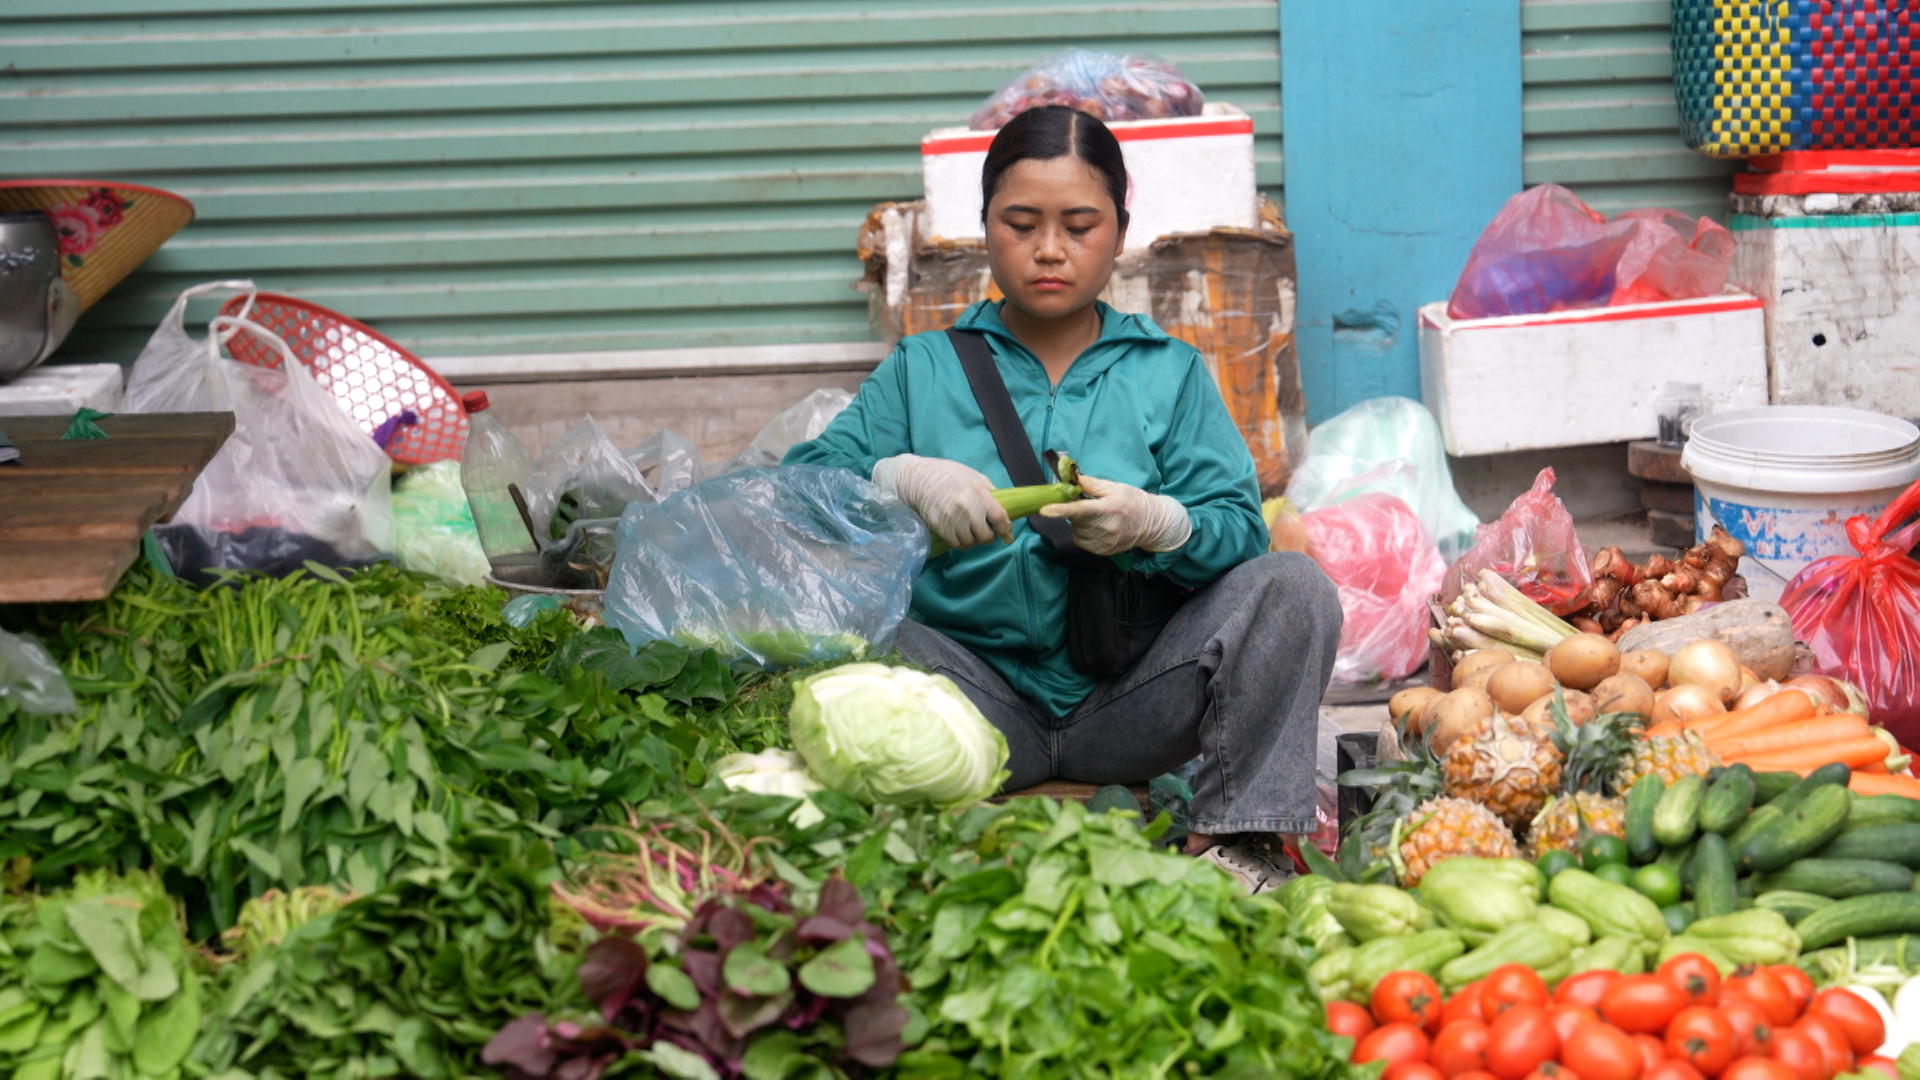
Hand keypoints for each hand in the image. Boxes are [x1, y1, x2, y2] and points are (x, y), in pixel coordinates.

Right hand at [871, 454, 1011, 549]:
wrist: (919, 477)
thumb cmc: (951, 475)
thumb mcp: (975, 477)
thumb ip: (990, 493)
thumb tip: (1005, 512)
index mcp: (978, 492)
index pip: (999, 518)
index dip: (1005, 530)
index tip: (1007, 535)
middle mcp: (966, 506)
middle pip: (985, 536)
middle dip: (988, 537)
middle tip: (985, 532)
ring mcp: (950, 517)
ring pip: (970, 542)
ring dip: (973, 540)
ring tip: (971, 532)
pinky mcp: (938, 525)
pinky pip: (955, 543)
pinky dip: (960, 542)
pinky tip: (960, 534)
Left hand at [1037, 474, 1190, 555]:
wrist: (1153, 525)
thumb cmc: (1133, 501)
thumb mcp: (1116, 487)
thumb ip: (1092, 484)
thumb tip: (1072, 479)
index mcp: (1109, 508)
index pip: (1080, 510)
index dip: (1061, 510)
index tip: (1044, 510)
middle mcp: (1106, 528)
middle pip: (1075, 521)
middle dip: (1075, 512)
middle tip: (1088, 506)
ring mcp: (1105, 543)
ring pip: (1077, 533)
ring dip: (1079, 524)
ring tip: (1095, 518)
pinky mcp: (1104, 552)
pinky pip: (1082, 542)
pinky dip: (1084, 534)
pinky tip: (1096, 528)